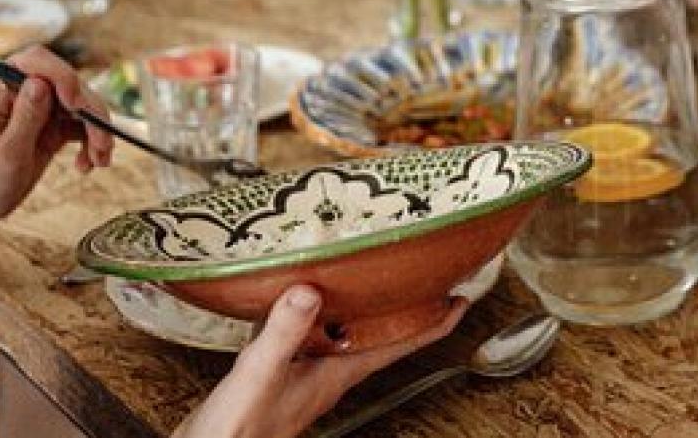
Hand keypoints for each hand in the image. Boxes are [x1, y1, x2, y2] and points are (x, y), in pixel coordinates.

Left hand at [0, 46, 114, 231]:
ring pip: (80, 105)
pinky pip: (80, 125)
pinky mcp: (49, 128)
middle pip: (68, 84)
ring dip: (97, 130)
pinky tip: (88, 164)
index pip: (37, 62)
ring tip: (100, 161)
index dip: (63, 76)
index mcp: (0, 92)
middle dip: (90, 112)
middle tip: (102, 145)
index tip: (76, 105)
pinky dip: (91, 142)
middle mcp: (21, 94)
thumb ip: (25, 118)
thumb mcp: (5, 155)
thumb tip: (41, 83)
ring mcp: (37, 110)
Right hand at [178, 286, 468, 437]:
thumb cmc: (237, 431)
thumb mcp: (260, 375)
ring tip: (368, 275)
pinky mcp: (276, 373)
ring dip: (357, 308)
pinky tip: (291, 295)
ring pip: (342, 334)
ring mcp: (303, 374)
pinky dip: (306, 313)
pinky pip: (304, 335)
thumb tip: (310, 291)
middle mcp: (327, 373)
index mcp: (336, 375)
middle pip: (378, 337)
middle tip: (424, 276)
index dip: (432, 324)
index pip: (398, 347)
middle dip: (402, 308)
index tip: (460, 299)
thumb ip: (284, 333)